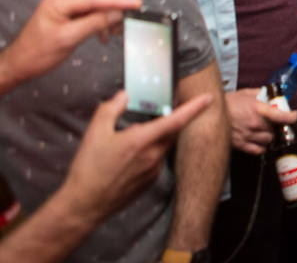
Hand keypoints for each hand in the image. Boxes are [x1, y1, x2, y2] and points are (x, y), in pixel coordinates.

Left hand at [0, 0, 141, 93]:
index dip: (118, 0)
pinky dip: (101, 21)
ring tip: (116, 31)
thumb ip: (93, 23)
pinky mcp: (67, 17)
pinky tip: (104, 35)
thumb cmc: (38, 54)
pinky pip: (90, 13)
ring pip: (95, 3)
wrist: (18, 65)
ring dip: (109, 14)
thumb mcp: (67, 39)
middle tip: (130, 16)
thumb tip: (117, 14)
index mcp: (59, 2)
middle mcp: (62, 0)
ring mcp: (64, 8)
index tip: (137, 4)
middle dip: (115, 3)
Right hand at [56, 91, 212, 222]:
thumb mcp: (95, 132)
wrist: (85, 204)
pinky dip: (148, 153)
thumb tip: (124, 96)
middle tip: (159, 113)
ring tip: (128, 141)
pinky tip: (127, 157)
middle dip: (170, 121)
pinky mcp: (149, 182)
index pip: (176, 120)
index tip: (208, 98)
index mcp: (142, 141)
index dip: (194, 107)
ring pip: (162, 147)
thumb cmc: (88, 168)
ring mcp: (153, 170)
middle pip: (171, 132)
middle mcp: (153, 155)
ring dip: (155, 138)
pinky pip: (155, 160)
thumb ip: (111, 108)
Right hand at [224, 88, 296, 154]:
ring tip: (266, 130)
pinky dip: (261, 146)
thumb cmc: (228, 101)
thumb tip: (273, 95)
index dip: (292, 117)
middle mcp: (254, 124)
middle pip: (275, 130)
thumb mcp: (246, 92)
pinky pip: (258, 150)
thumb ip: (261, 93)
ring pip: (268, 140)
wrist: (209, 113)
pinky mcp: (240, 145)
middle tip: (276, 123)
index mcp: (257, 109)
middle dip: (277, 126)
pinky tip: (259, 140)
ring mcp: (247, 136)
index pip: (281, 116)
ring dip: (270, 136)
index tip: (296, 116)